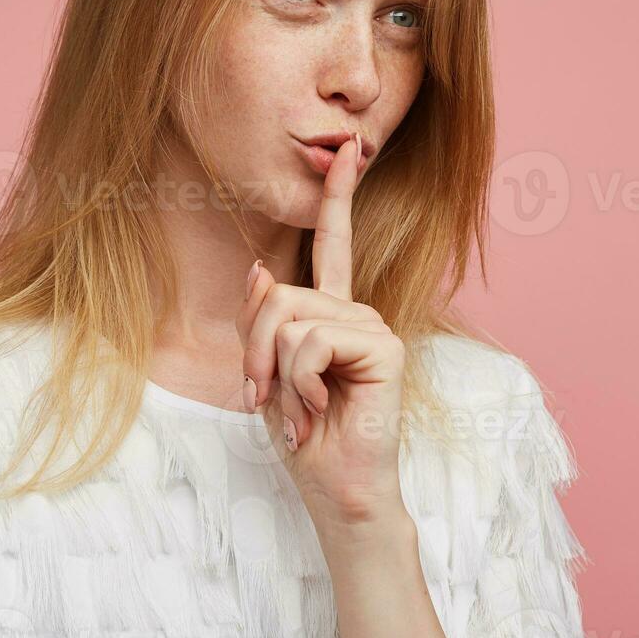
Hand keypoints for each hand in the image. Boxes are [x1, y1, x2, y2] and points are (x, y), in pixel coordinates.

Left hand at [238, 134, 408, 529]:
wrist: (337, 489)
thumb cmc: (306, 438)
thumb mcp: (267, 375)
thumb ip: (263, 322)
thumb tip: (261, 268)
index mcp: (331, 313)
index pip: (333, 243)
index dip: (339, 195)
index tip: (348, 148)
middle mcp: (356, 312)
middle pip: (277, 294)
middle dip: (254, 352)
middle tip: (265, 398)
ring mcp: (373, 326)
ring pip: (289, 318)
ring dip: (275, 374)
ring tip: (298, 411)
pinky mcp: (384, 347)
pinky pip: (311, 342)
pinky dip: (299, 384)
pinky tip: (318, 412)